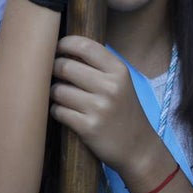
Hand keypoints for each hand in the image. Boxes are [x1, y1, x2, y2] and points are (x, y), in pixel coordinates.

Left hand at [49, 36, 170, 189]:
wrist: (138, 147)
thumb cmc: (124, 112)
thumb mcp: (121, 83)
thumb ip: (98, 66)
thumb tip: (64, 51)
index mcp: (119, 71)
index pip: (85, 46)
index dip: (64, 44)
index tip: (57, 49)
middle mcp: (110, 87)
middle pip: (65, 66)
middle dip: (53, 69)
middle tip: (53, 75)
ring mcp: (99, 108)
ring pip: (58, 90)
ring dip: (54, 93)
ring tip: (61, 97)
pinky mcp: (88, 127)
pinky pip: (58, 111)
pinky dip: (56, 110)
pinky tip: (64, 112)